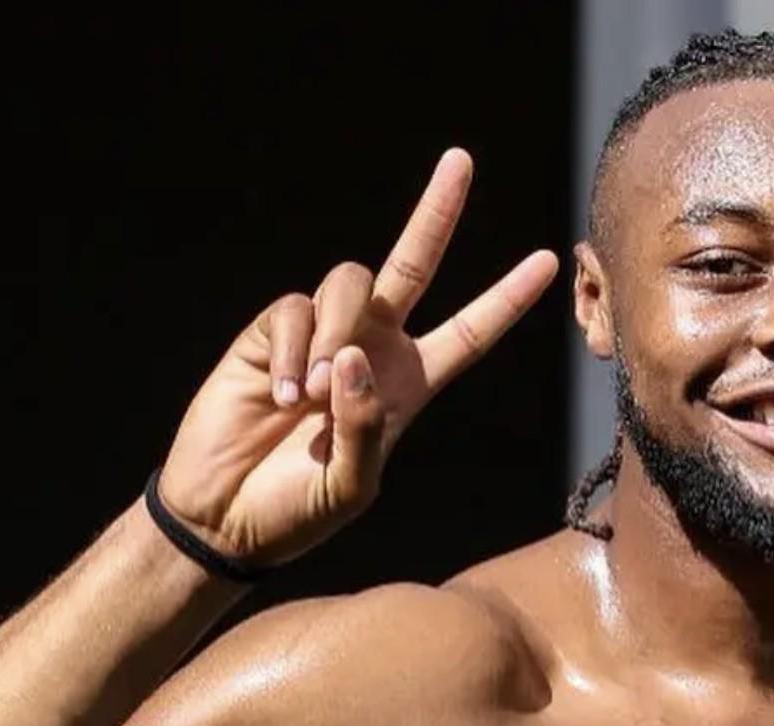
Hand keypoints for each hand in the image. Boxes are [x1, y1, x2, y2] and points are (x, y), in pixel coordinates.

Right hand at [155, 149, 559, 567]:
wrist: (226, 516)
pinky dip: (295, 349)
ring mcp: (322, 335)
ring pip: (349, 283)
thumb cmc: (297, 511)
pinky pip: (295, 309)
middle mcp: (372, 347)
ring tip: (309, 396)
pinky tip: (283, 396)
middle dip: (437, 212)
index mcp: (409, 384)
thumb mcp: (351, 486)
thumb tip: (353, 358)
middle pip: (414, 264)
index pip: (469, 332)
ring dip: (338, 332)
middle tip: (461, 161)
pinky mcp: (272, 332)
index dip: (506, 298)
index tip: (548, 261)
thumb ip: (366, 427)